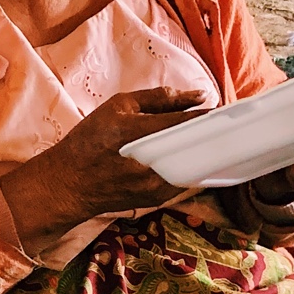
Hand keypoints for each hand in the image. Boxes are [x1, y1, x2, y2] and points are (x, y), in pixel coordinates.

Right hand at [0, 87, 208, 252]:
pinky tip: (190, 155)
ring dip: (202, 151)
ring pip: (192, 165)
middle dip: (210, 134)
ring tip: (208, 136)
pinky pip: (183, 179)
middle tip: (222, 122)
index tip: (225, 108)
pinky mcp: (158, 199)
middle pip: (195, 147)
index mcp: (135, 133)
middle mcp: (148, 163)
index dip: (208, 115)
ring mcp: (154, 185)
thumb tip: (194, 94)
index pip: (183, 123)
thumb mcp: (117, 108)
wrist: (69, 185)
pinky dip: (189, 165)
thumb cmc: (89, 142)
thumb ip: (156, 98)